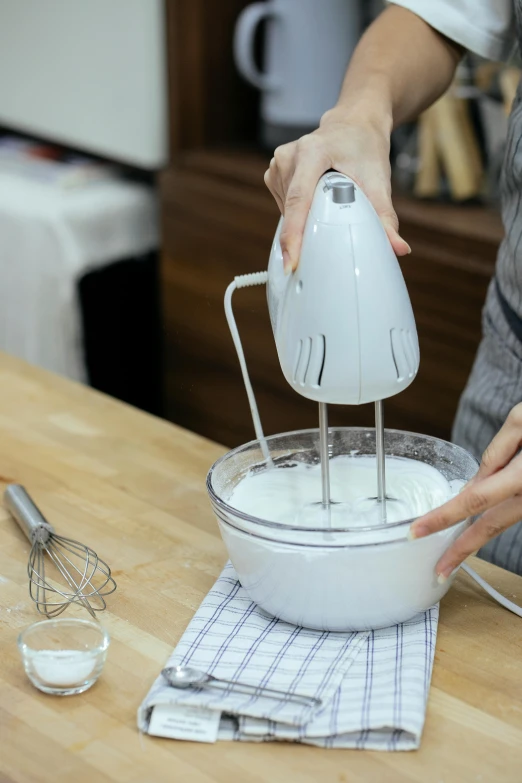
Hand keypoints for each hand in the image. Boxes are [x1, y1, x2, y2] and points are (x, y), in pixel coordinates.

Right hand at [263, 108, 410, 273]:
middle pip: (292, 210)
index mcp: (311, 152)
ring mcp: (278, 164)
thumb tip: (400, 249)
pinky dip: (300, 212)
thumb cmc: (365, 148)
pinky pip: (284, 205)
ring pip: (287, 211)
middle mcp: (289, 156)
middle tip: (324, 245)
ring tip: (326, 205)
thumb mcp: (379, 180)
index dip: (294, 235)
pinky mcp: (274, 172)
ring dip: (305, 220)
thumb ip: (386, 216)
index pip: (299, 201)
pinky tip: (316, 200)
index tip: (292, 262)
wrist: (354, 123)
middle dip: (305, 234)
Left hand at [410, 404, 521, 580]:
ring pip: (504, 518)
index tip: (416, 531)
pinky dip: (500, 508)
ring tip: (456, 543)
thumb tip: (476, 480)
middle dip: (462, 549)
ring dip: (479, 529)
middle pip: (490, 527)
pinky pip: (517, 507)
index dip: (442, 518)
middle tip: (439, 568)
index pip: (472, 501)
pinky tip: (482, 513)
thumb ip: (496, 451)